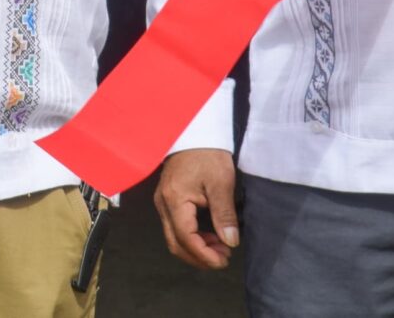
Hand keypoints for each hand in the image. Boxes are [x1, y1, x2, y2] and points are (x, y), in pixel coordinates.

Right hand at [156, 149, 240, 268]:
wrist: (194, 134)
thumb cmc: (207, 155)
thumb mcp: (221, 183)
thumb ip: (224, 215)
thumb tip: (230, 242)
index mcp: (174, 200)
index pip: (185, 238)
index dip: (204, 254)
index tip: (224, 260)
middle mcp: (163, 204)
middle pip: (175, 243)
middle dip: (199, 257)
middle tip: (224, 258)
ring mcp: (162, 202)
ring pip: (174, 238)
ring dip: (196, 249)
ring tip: (221, 247)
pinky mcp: (167, 200)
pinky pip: (175, 228)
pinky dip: (192, 238)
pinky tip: (210, 235)